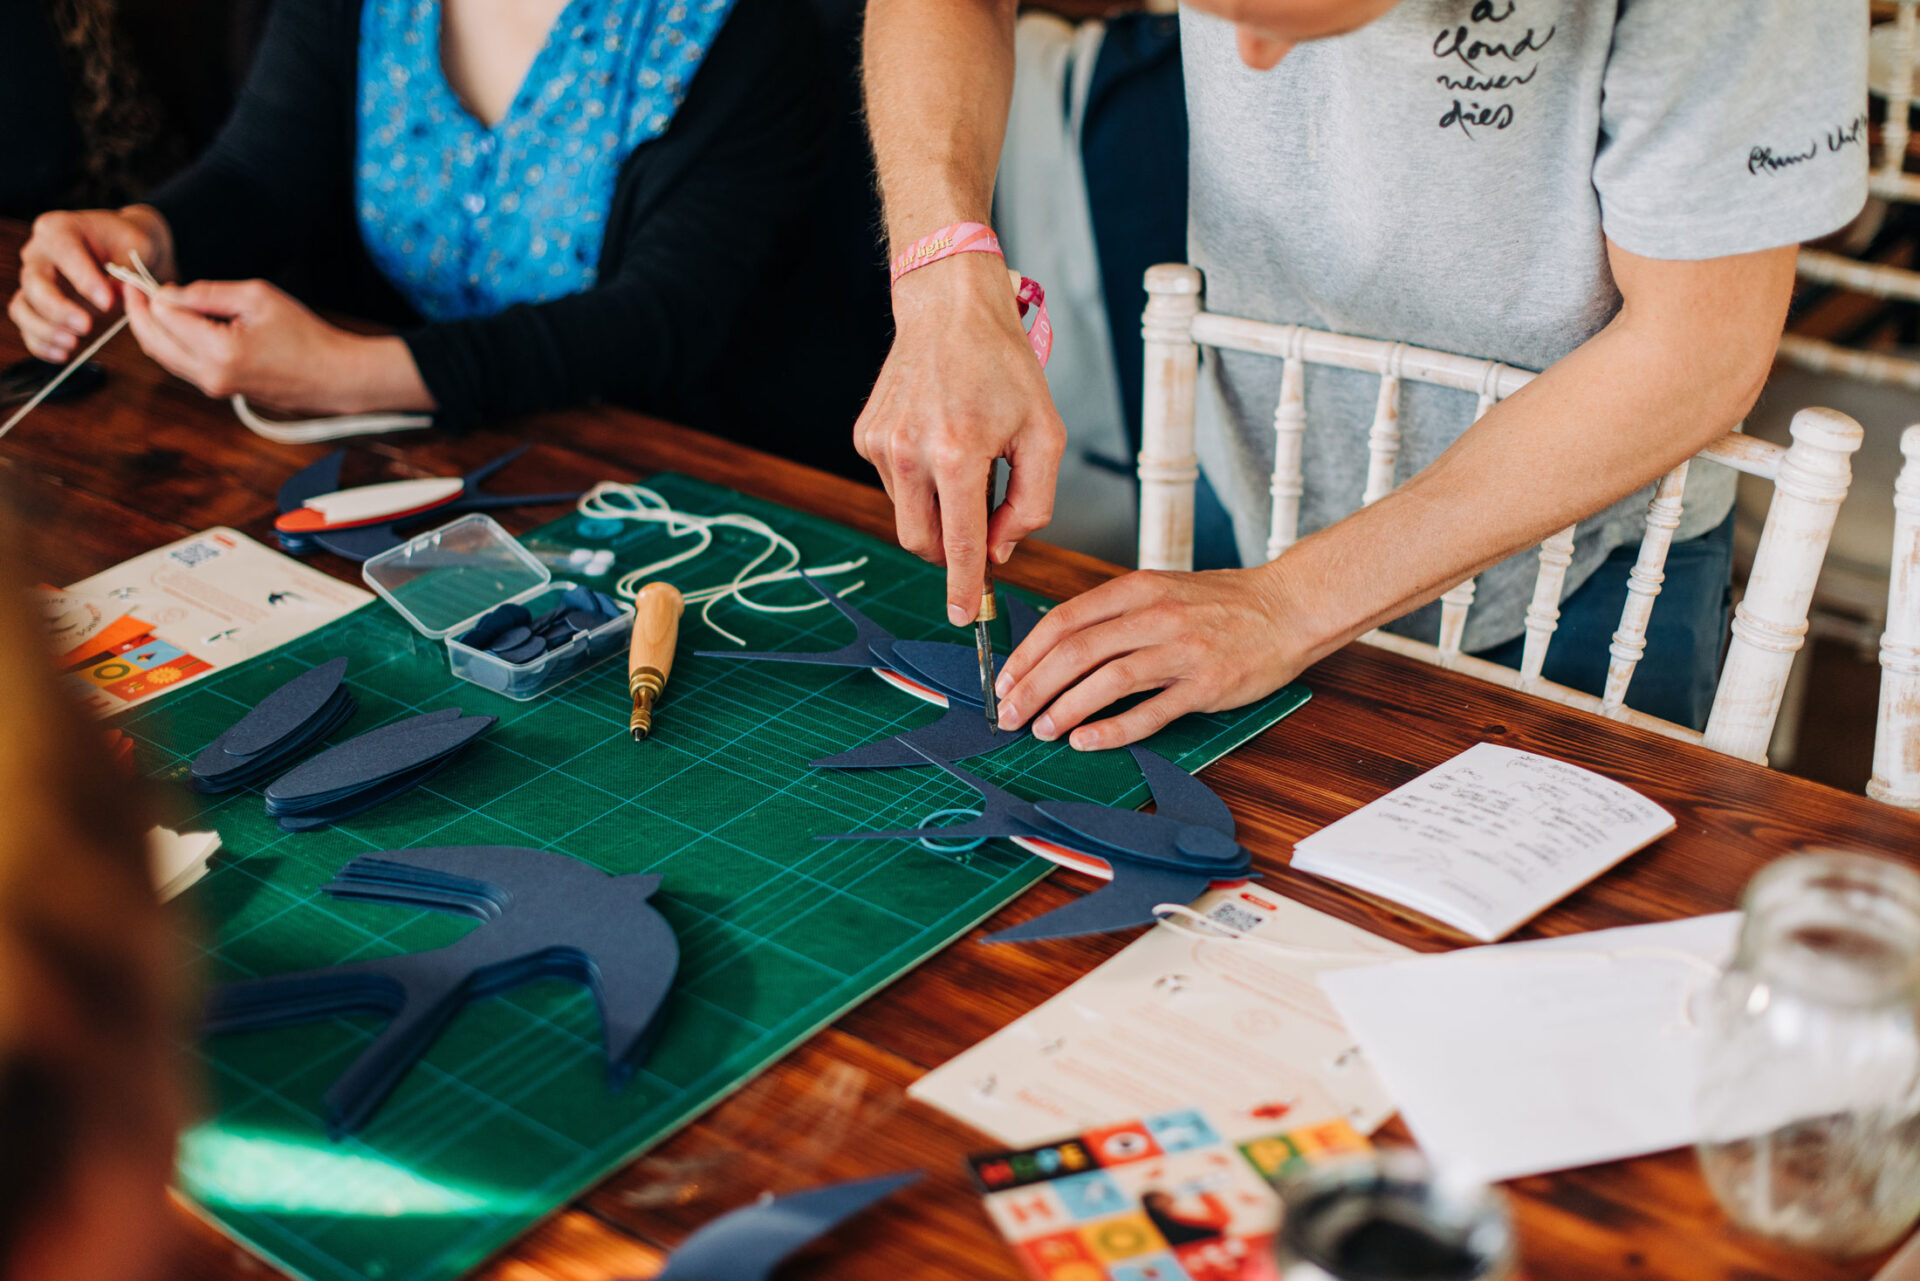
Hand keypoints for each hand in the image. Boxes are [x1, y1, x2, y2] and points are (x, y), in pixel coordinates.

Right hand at [9, 206, 172, 362]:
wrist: (124, 251)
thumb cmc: (130, 244)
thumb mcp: (138, 246)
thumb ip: (127, 268)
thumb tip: (114, 293)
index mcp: (59, 229)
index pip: (63, 252)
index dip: (83, 279)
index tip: (109, 303)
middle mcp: (38, 253)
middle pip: (35, 282)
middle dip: (58, 308)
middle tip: (87, 326)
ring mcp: (34, 280)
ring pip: (23, 306)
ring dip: (44, 329)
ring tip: (73, 345)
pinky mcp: (36, 304)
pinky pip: (27, 325)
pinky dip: (39, 343)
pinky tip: (62, 355)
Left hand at [123, 278, 370, 412]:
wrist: (334, 376)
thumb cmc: (305, 333)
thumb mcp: (258, 297)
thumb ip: (208, 293)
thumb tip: (169, 293)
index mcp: (219, 349)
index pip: (164, 316)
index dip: (153, 293)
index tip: (151, 276)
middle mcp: (209, 374)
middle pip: (152, 341)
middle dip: (139, 312)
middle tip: (134, 288)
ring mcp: (213, 387)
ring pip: (162, 356)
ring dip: (151, 329)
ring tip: (151, 303)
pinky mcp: (220, 391)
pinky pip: (180, 365)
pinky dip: (170, 343)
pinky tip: (176, 323)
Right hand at [855, 250, 1064, 624]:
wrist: (949, 311)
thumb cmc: (1003, 368)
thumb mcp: (1045, 434)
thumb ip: (1032, 503)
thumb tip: (1000, 550)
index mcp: (958, 453)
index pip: (962, 542)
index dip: (965, 587)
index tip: (966, 618)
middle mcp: (910, 452)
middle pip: (924, 543)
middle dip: (952, 553)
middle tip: (982, 530)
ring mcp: (881, 445)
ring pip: (909, 515)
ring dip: (938, 509)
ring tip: (965, 461)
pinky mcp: (865, 437)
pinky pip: (895, 486)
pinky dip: (920, 482)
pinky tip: (938, 441)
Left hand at [994, 566, 1316, 750]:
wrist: (1289, 608)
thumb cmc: (1223, 603)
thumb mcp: (1162, 589)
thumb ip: (1114, 614)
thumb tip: (1058, 646)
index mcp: (1138, 589)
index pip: (1065, 621)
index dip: (1027, 654)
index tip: (1005, 680)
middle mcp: (1156, 616)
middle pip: (1077, 652)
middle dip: (1034, 687)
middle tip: (1011, 714)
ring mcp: (1182, 650)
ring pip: (1108, 681)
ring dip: (1065, 708)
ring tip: (1042, 729)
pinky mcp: (1206, 685)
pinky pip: (1150, 712)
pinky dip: (1113, 729)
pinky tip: (1086, 740)